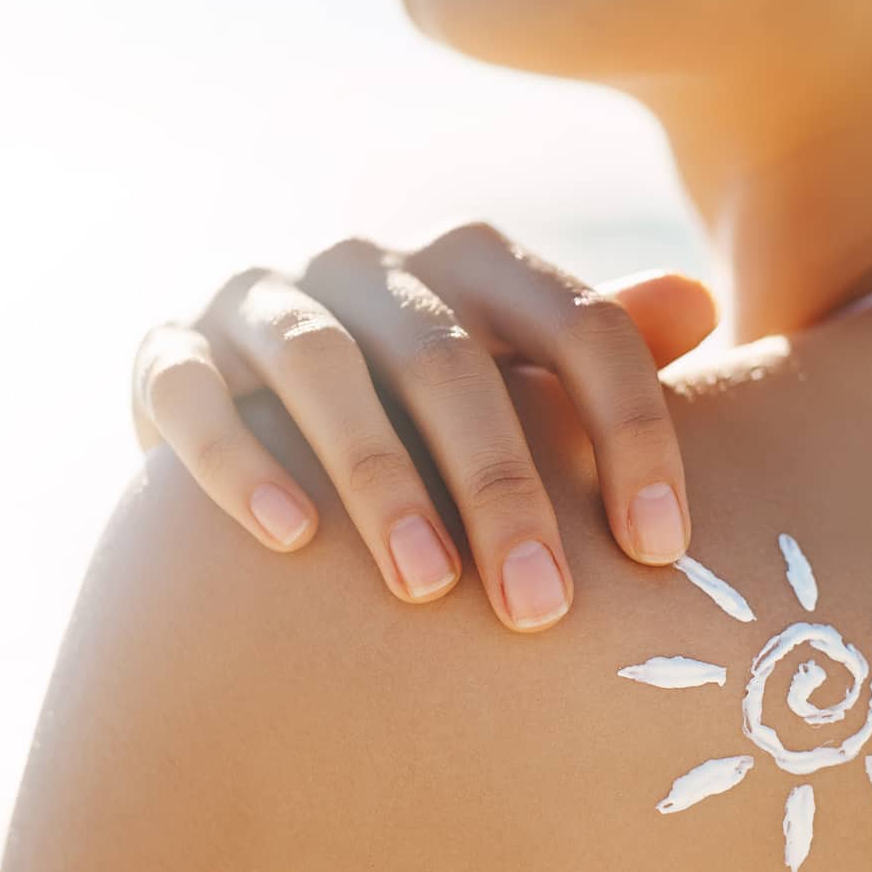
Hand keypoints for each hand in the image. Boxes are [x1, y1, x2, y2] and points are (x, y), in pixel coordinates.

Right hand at [131, 222, 716, 631]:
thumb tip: (702, 308)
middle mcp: (371, 267)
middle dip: (501, 483)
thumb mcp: (517, 387)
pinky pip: (192, 393)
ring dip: (379, 475)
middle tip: (541, 606)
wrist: (252, 428)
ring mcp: (263, 302)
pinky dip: (241, 459)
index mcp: (475, 265)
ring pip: (322, 366)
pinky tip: (291, 539)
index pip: (576, 323)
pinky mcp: (169, 352)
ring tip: (426, 588)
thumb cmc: (426, 431)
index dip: (630, 429)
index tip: (662, 551)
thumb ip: (600, 355)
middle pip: (451, 357)